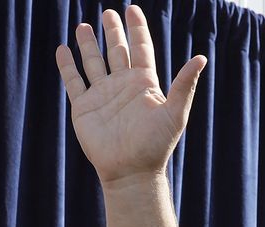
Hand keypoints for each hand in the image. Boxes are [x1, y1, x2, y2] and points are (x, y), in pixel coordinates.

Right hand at [55, 7, 206, 185]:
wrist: (131, 173)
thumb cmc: (156, 146)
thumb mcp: (174, 113)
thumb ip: (184, 84)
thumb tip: (201, 57)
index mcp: (144, 84)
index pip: (141, 48)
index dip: (137, 29)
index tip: (132, 9)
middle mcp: (123, 86)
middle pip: (117, 51)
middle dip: (113, 32)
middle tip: (108, 12)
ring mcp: (102, 95)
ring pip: (93, 62)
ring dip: (88, 44)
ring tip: (83, 25)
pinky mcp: (83, 108)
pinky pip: (74, 81)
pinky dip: (67, 66)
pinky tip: (63, 50)